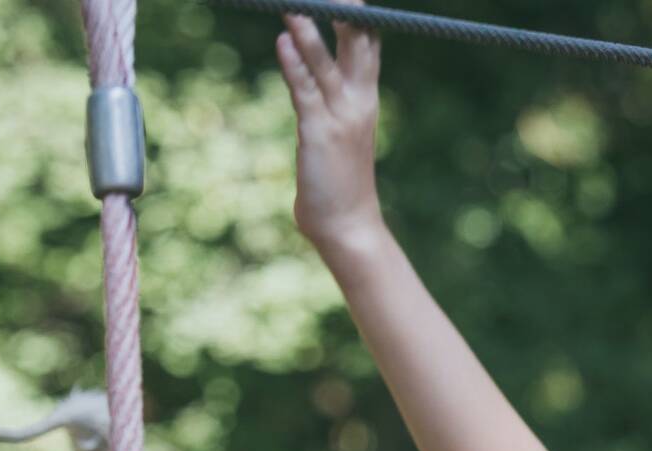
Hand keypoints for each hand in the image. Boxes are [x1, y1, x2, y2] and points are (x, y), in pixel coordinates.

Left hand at [275, 1, 383, 251]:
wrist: (348, 228)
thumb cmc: (339, 189)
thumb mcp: (339, 141)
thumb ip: (326, 115)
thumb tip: (309, 102)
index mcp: (366, 102)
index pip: (368, 45)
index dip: (359, 15)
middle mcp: (359, 103)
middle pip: (356, 42)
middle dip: (343, 9)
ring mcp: (340, 118)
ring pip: (325, 63)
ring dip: (308, 29)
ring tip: (291, 4)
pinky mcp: (318, 133)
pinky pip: (304, 92)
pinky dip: (293, 66)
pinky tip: (283, 43)